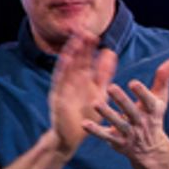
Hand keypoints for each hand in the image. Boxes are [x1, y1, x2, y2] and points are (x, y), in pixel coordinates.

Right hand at [50, 30, 117, 156]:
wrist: (70, 138)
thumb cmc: (86, 116)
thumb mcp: (99, 93)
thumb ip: (104, 74)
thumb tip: (111, 53)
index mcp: (84, 81)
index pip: (86, 60)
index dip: (90, 48)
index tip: (96, 34)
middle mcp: (73, 82)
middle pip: (76, 60)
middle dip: (80, 46)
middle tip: (86, 30)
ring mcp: (64, 88)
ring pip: (67, 67)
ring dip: (71, 53)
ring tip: (76, 39)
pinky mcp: (58, 97)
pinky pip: (60, 81)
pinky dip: (63, 69)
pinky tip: (67, 58)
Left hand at [83, 57, 168, 163]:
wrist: (151, 149)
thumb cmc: (153, 117)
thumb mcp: (160, 99)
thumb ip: (163, 79)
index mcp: (152, 111)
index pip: (148, 102)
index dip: (142, 93)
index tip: (133, 83)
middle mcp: (141, 123)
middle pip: (132, 111)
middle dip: (122, 100)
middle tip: (111, 87)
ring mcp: (129, 134)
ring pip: (117, 123)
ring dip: (107, 114)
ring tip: (95, 103)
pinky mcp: (117, 142)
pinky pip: (105, 136)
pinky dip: (95, 131)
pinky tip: (85, 124)